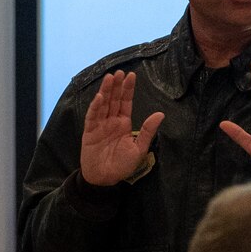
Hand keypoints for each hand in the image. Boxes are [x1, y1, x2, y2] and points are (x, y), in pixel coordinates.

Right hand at [79, 71, 164, 186]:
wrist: (104, 178)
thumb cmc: (122, 165)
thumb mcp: (139, 149)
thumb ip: (148, 131)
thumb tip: (161, 114)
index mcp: (124, 123)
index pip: (126, 102)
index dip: (128, 89)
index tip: (132, 75)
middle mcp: (111, 121)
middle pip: (114, 99)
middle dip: (117, 86)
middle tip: (119, 72)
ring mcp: (99, 125)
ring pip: (103, 104)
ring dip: (106, 91)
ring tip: (110, 78)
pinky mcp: (89, 131)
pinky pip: (92, 116)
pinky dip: (95, 106)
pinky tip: (100, 97)